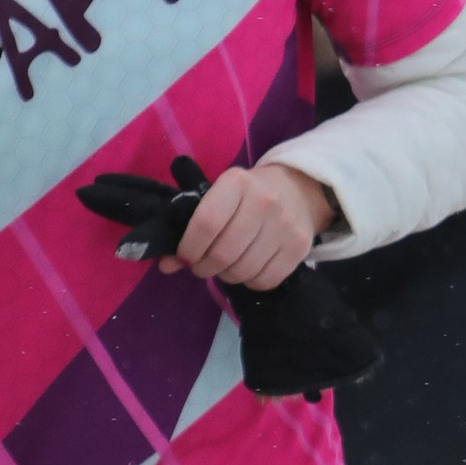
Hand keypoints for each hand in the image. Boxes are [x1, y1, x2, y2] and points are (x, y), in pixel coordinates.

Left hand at [169, 157, 334, 289]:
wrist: (298, 191)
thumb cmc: (247, 195)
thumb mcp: (218, 198)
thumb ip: (190, 227)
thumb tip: (166, 265)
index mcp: (237, 182)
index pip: (206, 223)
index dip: (188, 248)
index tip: (184, 256)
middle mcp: (264, 202)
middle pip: (222, 254)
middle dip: (203, 267)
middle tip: (201, 265)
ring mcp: (285, 226)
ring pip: (242, 271)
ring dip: (226, 276)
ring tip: (225, 265)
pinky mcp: (299, 248)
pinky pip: (264, 281)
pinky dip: (249, 282)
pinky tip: (247, 268)